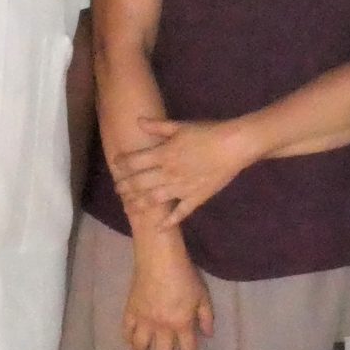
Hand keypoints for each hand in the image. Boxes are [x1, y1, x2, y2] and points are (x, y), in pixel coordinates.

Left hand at [110, 118, 252, 229]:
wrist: (234, 146)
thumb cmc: (208, 132)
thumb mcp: (180, 126)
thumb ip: (158, 126)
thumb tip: (138, 121)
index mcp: (163, 154)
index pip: (135, 161)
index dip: (122, 164)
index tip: (116, 165)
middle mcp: (168, 173)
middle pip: (140, 183)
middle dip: (125, 187)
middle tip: (118, 189)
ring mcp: (182, 188)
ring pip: (154, 200)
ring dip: (139, 204)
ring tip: (128, 208)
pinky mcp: (196, 198)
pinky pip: (180, 212)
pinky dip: (169, 222)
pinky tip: (159, 228)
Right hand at [123, 241, 213, 349]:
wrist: (158, 258)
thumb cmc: (184, 275)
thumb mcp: (202, 296)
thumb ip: (206, 317)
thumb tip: (208, 335)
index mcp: (181, 324)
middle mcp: (162, 327)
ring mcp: (143, 320)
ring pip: (140, 347)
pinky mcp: (131, 310)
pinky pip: (127, 330)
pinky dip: (128, 339)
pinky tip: (129, 345)